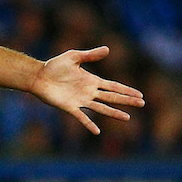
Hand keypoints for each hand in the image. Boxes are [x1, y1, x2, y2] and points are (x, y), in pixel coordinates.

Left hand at [29, 46, 144, 135]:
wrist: (39, 76)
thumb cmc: (55, 66)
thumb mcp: (74, 57)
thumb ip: (90, 55)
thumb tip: (108, 49)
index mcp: (92, 80)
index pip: (113, 86)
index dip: (127, 90)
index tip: (140, 94)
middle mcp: (89, 92)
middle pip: (112, 97)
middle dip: (127, 100)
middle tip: (142, 103)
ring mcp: (81, 101)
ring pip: (102, 108)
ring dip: (114, 113)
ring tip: (127, 118)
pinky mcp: (70, 107)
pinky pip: (82, 118)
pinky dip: (89, 124)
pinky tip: (97, 131)